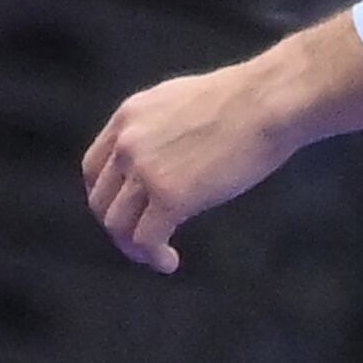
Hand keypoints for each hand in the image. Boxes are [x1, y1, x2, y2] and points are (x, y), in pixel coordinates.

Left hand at [80, 15, 362, 272]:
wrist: (269, 101)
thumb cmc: (244, 103)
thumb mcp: (184, 103)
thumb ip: (161, 129)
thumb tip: (166, 158)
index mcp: (129, 117)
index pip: (94, 168)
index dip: (105, 197)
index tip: (126, 213)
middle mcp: (128, 142)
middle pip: (101, 201)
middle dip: (119, 228)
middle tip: (144, 242)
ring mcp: (146, 169)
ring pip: (118, 226)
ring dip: (135, 248)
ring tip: (160, 256)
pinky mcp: (170, 196)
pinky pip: (146, 240)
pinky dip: (154, 256)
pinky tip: (171, 261)